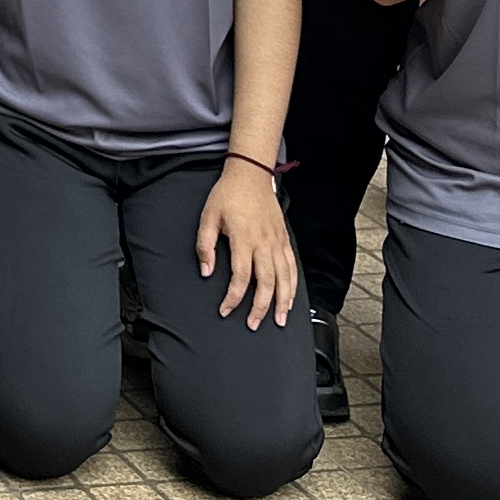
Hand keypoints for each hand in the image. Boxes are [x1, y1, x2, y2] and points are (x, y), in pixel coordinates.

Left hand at [196, 160, 301, 327]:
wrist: (250, 175)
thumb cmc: (227, 196)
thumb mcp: (207, 217)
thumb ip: (205, 246)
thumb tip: (206, 272)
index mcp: (243, 239)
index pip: (240, 277)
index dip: (233, 297)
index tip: (225, 310)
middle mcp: (263, 243)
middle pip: (266, 282)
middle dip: (260, 307)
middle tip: (254, 325)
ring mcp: (277, 242)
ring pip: (284, 278)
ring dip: (283, 301)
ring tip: (280, 321)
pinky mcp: (285, 239)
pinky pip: (292, 267)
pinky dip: (293, 285)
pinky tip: (291, 299)